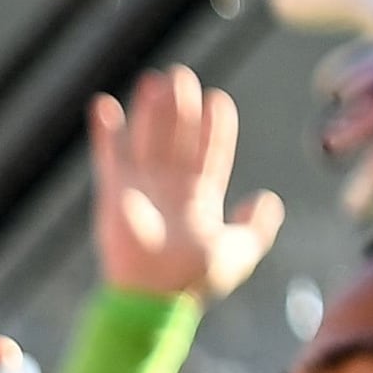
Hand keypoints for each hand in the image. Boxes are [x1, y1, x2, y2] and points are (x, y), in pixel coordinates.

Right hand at [88, 66, 283, 301]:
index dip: (214, 129)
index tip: (219, 100)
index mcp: (199, 201)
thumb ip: (257, 226)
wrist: (154, 296)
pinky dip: (106, 132)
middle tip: (182, 76)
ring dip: (150, 111)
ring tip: (156, 80)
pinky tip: (104, 105)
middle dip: (180, 110)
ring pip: (148, 141)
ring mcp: (141, 189)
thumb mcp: (239, 251)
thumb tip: (267, 198)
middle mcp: (169, 190)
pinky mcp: (115, 193)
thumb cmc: (195, 279)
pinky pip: (109, 156)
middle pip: (177, 140)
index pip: (209, 155)